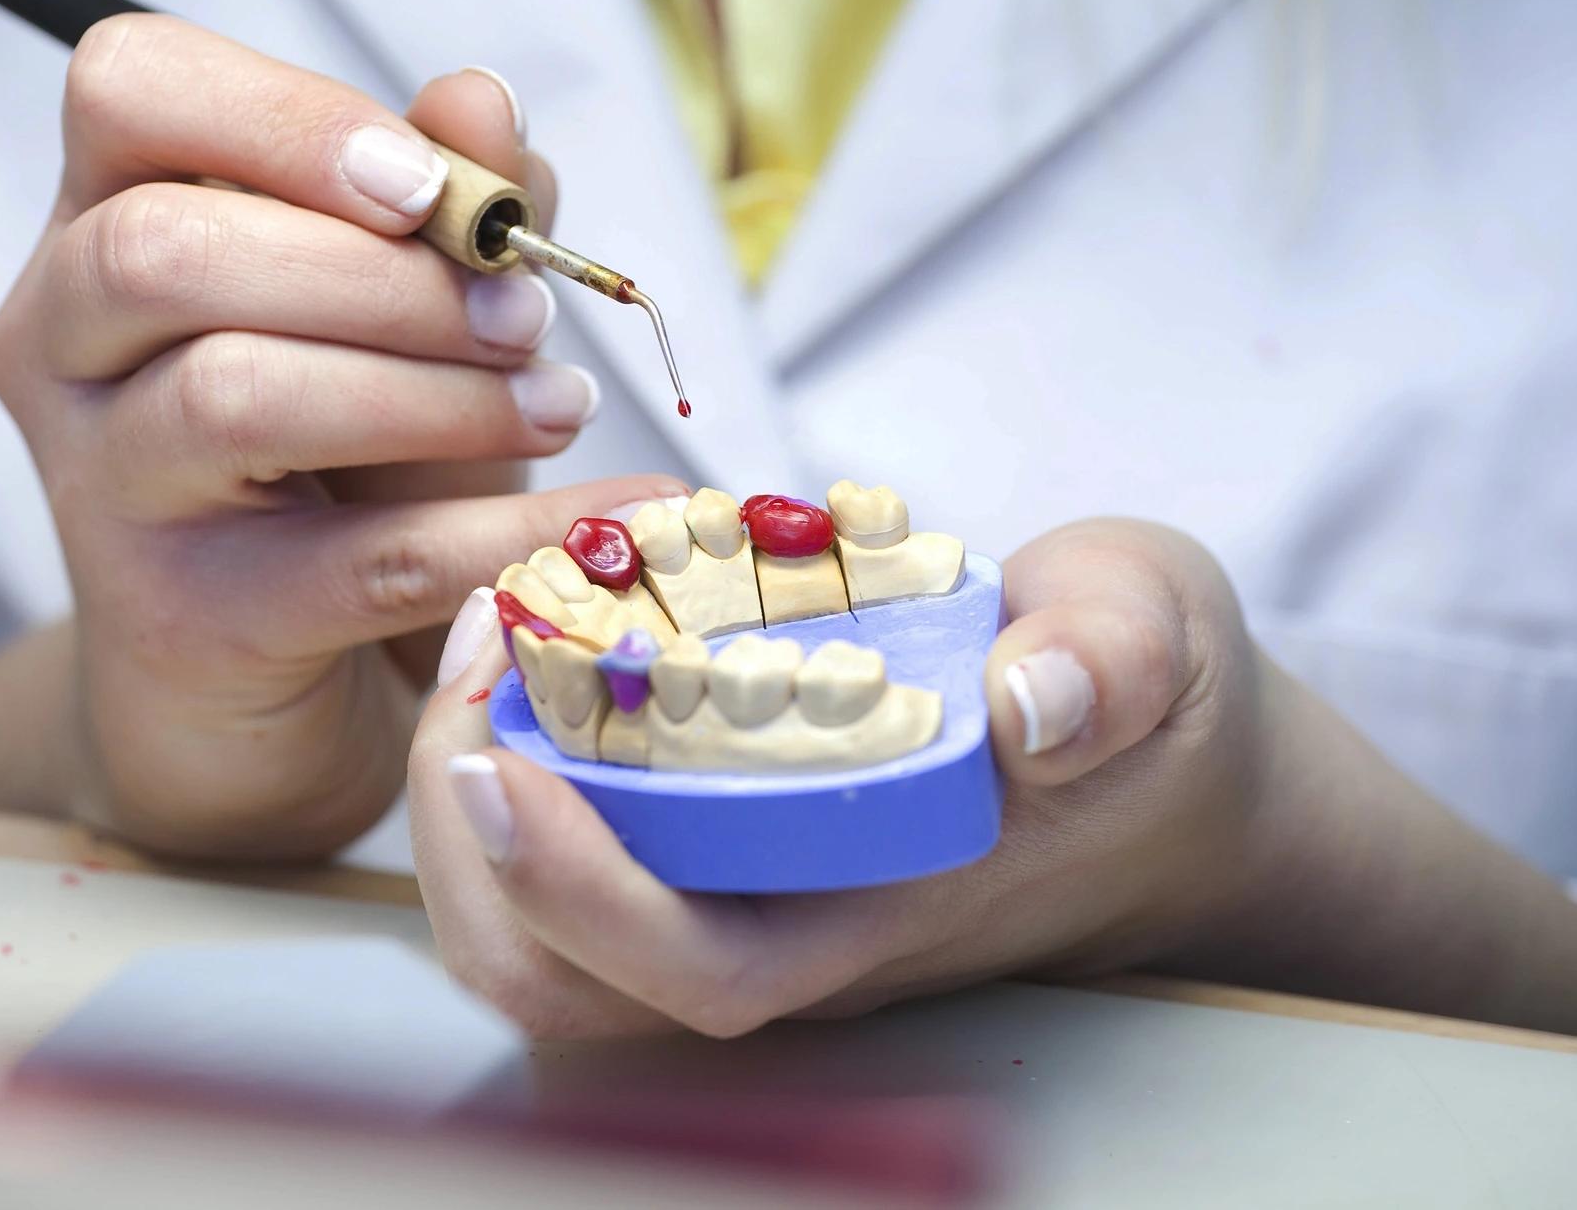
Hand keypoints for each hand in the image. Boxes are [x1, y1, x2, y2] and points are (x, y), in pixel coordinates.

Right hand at [0, 14, 680, 856]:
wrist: (273, 674)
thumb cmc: (334, 458)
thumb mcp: (397, 311)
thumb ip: (443, 201)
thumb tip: (482, 100)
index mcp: (101, 218)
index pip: (129, 87)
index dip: (287, 116)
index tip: (433, 186)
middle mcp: (60, 343)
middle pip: (168, 250)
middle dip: (385, 277)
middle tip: (527, 315)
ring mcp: (101, 489)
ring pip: (237, 397)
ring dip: (438, 394)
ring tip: (556, 404)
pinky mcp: (182, 619)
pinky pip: (358, 559)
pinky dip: (506, 530)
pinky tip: (607, 513)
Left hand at [414, 517, 1576, 1038]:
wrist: (1153, 763)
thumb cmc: (1141, 707)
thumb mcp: (1157, 638)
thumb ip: (1116, 659)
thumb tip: (1036, 701)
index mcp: (887, 904)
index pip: (700, 970)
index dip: (577, 891)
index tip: (503, 754)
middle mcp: (793, 930)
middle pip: (569, 986)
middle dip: (468, 840)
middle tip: (476, 647)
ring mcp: (744, 897)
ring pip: (541, 942)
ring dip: (466, 806)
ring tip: (482, 641)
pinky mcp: (716, 851)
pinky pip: (561, 859)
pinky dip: (507, 768)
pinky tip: (523, 651)